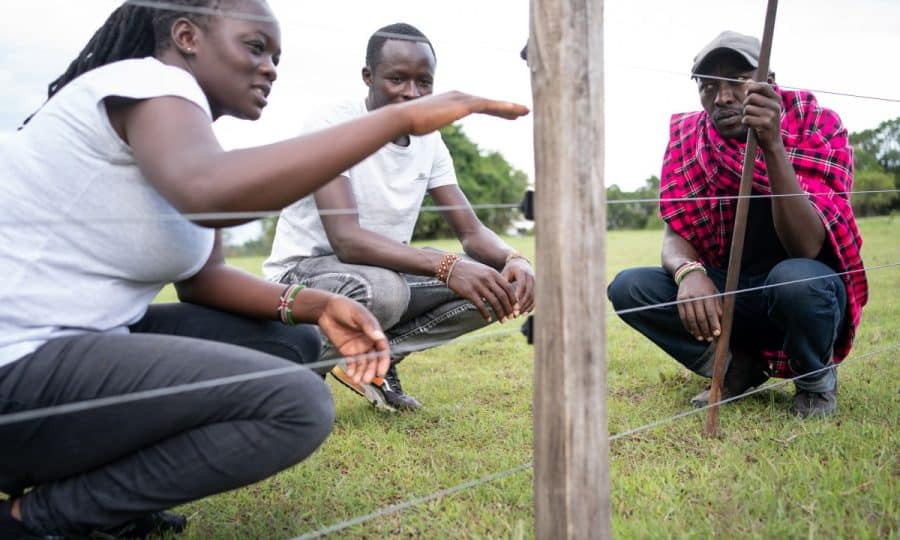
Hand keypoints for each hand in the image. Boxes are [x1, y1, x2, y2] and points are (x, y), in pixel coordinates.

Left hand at [315, 295, 389, 384]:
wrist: (325, 309)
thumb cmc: (344, 307)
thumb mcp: (358, 314)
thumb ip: (368, 325)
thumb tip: (379, 336)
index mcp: (374, 332)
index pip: (383, 349)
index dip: (383, 361)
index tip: (380, 371)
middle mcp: (368, 342)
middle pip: (374, 360)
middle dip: (371, 370)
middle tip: (367, 379)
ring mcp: (358, 347)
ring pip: (363, 364)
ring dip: (362, 373)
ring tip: (358, 380)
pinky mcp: (347, 351)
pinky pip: (352, 363)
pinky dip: (353, 370)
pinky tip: (351, 375)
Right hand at [398, 91, 528, 135]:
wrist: (402, 118)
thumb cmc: (410, 124)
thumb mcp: (425, 124)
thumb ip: (430, 124)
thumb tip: (426, 129)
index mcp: (452, 100)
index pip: (478, 104)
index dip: (495, 109)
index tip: (508, 115)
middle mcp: (459, 95)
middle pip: (488, 102)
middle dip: (506, 107)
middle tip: (522, 111)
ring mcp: (461, 99)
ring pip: (491, 103)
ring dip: (510, 108)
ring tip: (525, 112)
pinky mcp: (463, 105)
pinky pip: (487, 106)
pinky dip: (502, 108)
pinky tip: (515, 112)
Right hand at [447, 259, 517, 322]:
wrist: (451, 267)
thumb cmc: (469, 271)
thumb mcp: (484, 271)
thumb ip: (494, 280)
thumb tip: (504, 293)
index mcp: (493, 273)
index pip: (508, 288)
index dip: (514, 299)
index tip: (516, 308)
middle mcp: (487, 279)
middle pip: (503, 296)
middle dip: (509, 308)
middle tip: (512, 317)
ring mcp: (479, 286)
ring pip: (494, 302)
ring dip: (500, 313)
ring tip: (503, 320)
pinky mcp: (470, 292)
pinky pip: (481, 306)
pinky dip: (486, 314)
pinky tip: (488, 319)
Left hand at [501, 258, 534, 314]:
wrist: (521, 264)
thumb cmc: (510, 270)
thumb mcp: (505, 274)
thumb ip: (501, 284)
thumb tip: (492, 295)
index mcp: (522, 272)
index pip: (521, 285)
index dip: (518, 296)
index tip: (512, 306)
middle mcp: (530, 277)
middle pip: (528, 292)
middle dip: (521, 304)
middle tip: (514, 314)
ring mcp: (535, 283)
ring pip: (532, 297)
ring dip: (525, 307)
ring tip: (517, 315)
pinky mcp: (536, 288)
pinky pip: (534, 299)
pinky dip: (530, 307)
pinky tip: (523, 314)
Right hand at [676, 271, 721, 341]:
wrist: (690, 275)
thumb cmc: (706, 286)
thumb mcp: (715, 293)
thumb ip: (718, 307)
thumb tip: (721, 322)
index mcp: (707, 294)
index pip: (711, 312)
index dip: (714, 324)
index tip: (717, 333)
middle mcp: (695, 297)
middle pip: (700, 317)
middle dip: (705, 330)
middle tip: (709, 338)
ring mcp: (686, 299)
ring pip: (691, 319)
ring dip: (696, 330)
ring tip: (701, 338)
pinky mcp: (679, 302)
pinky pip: (683, 317)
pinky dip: (688, 326)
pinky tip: (692, 331)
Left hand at [742, 82, 782, 148]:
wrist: (772, 141)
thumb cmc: (765, 121)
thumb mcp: (766, 106)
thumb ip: (759, 94)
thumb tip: (748, 81)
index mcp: (776, 99)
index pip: (762, 86)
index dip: (751, 88)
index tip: (748, 93)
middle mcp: (776, 105)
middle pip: (751, 97)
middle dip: (746, 104)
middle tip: (749, 111)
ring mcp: (772, 115)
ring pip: (747, 109)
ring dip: (745, 115)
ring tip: (752, 119)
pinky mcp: (765, 124)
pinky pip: (746, 119)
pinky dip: (745, 122)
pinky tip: (751, 126)